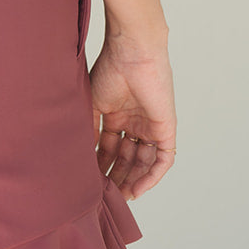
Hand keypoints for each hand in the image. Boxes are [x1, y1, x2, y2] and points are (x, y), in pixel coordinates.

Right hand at [90, 37, 175, 200]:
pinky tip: (137, 189)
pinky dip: (151, 176)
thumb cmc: (111, 69)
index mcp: (119, 114)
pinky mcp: (166, 128)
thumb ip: (90, 130)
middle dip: (118, 176)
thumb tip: (82, 155)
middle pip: (128, 158)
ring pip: (145, 162)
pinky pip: (163, 160)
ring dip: (133, 180)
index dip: (102, 165)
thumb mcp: (94, 104)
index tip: (92, 181)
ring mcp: (152, 125)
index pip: (111, 148)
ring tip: (120, 196)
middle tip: (106, 194)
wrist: (132, 52)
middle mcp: (136, 122)